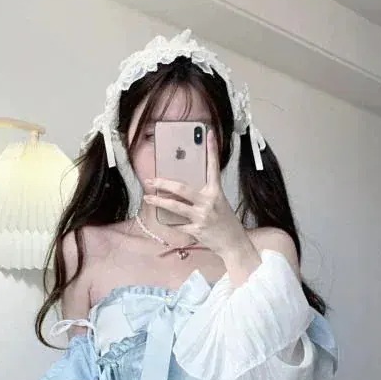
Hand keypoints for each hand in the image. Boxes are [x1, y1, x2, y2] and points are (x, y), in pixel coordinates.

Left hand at [142, 130, 250, 257]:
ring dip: (158, 202)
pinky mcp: (196, 229)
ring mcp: (202, 216)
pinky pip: (178, 224)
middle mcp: (209, 202)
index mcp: (216, 192)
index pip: (213, 167)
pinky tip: (163, 219)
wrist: (233, 244)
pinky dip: (170, 222)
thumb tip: (184, 189)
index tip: (208, 135)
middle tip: (151, 180)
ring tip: (147, 198)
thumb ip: (204, 195)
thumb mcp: (219, 204)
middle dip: (163, 184)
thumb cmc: (225, 223)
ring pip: (175, 206)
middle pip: (182, 188)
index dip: (211, 150)